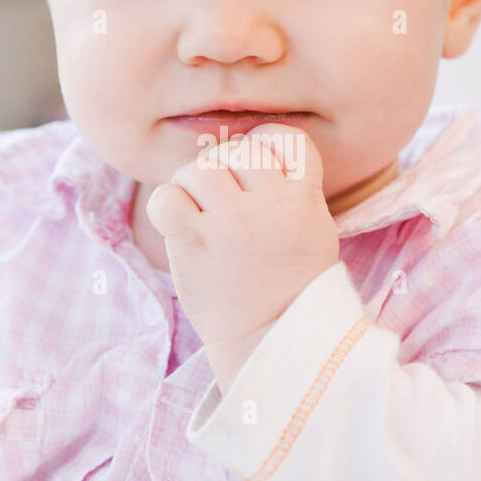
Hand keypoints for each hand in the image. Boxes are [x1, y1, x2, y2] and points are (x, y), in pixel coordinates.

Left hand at [146, 123, 339, 388]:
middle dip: (226, 170)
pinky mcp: (193, 244)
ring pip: (200, 168)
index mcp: (304, 199)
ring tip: (200, 213)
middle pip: (238, 151)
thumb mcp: (313, 230)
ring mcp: (230, 224)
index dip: (264, 148)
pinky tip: (180, 226)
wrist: (271, 342)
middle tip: (223, 201)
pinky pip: (166, 196)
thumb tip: (245, 151)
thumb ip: (288, 190)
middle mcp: (269, 206)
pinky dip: (168, 205)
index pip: (284, 138)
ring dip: (194, 184)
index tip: (255, 174)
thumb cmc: (290, 287)